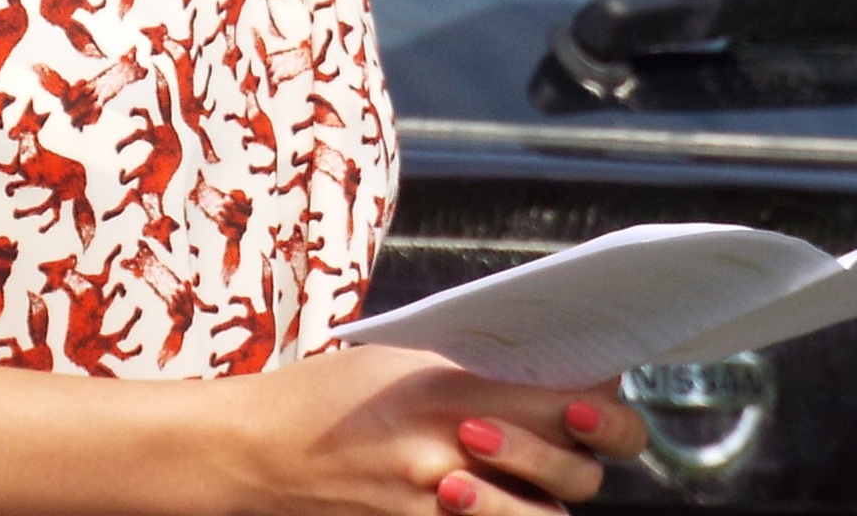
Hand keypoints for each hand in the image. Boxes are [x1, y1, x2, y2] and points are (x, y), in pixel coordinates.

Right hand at [213, 343, 646, 515]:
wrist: (259, 454)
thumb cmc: (327, 394)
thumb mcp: (404, 357)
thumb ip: (474, 366)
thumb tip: (543, 367)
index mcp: (448, 394)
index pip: (560, 406)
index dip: (596, 402)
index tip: (597, 387)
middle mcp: (451, 457)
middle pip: (569, 474)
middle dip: (583, 451)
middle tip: (578, 422)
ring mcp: (439, 508)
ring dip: (549, 492)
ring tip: (538, 464)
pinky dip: (509, 513)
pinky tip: (503, 495)